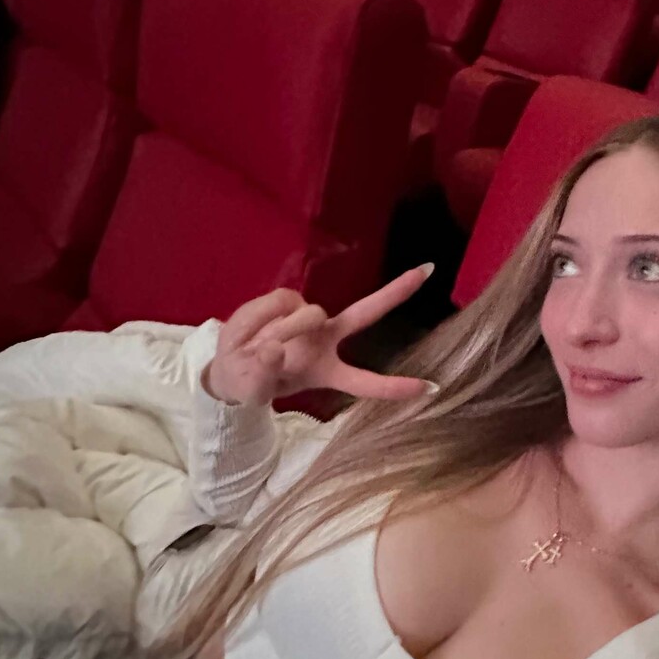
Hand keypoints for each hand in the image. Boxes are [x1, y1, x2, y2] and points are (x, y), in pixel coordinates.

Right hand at [205, 267, 438, 407]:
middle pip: (365, 314)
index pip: (365, 382)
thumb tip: (274, 346)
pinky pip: (279, 302)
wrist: (228, 366)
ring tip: (253, 347)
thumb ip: (264, 372)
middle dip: (395, 292)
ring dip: (277, 330)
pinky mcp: (288, 300)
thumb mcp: (254, 387)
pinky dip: (260, 316)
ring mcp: (309, 319)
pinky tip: (251, 331)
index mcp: (327, 370)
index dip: (395, 387)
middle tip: (426, 271)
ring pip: (305, 315)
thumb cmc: (250, 380)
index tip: (430, 388)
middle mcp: (325, 340)